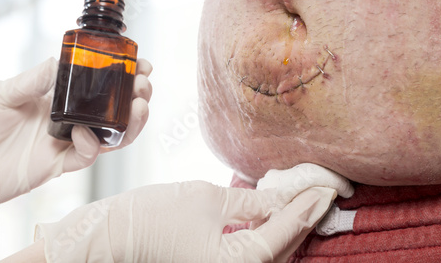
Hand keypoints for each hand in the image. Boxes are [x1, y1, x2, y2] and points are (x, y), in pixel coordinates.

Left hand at [0, 58, 151, 213]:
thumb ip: (32, 80)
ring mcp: (69, 142)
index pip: (102, 86)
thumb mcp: (4, 93)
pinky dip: (91, 145)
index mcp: (62, 100)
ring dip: (132, 122)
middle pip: (117, 110)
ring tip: (139, 106)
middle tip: (144, 84)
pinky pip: (86, 157)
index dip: (125, 76)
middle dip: (138, 96)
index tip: (140, 64)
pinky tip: (85, 132)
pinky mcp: (61, 164)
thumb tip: (58, 60)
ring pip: (113, 136)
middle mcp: (72, 121)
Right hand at [35, 181, 339, 262]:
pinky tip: (275, 215)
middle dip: (305, 218)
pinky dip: (268, 235)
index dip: (308, 205)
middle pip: (284, 248)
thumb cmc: (153, 217)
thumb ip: (253, 202)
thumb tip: (284, 196)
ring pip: (272, 254)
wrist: (112, 239)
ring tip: (306, 199)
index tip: (328, 185)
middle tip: (323, 190)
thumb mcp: (208, 200)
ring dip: (289, 227)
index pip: (286, 231)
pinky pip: (254, 255)